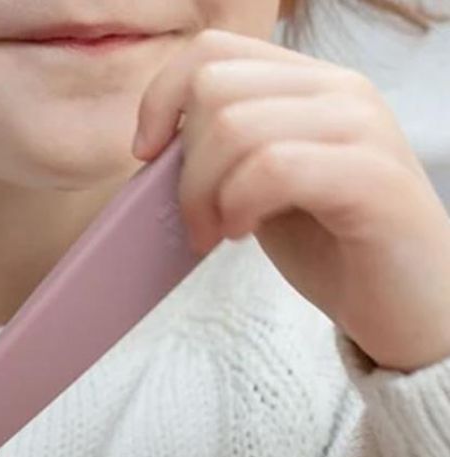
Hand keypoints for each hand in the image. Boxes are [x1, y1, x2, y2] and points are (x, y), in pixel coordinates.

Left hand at [136, 29, 449, 371]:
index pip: (213, 51)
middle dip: (184, 166)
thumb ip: (224, 156)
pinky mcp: (371, 178)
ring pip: (237, 127)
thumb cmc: (334, 249)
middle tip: (196, 223)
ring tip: (220, 234)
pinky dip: (239, 204)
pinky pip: (275, 166)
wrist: (407, 305)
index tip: (148, 157)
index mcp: (308, 85)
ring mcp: (360, 128)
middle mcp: (339, 91)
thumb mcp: (263, 190)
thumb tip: (155, 151)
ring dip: (206, 194)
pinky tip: (244, 233)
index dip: (162, 98)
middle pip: (215, 88)